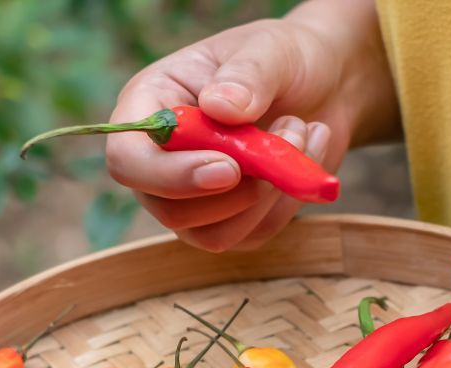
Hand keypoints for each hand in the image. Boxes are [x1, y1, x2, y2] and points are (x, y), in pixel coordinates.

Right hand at [105, 0, 392, 251]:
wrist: (322, 82)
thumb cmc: (283, 57)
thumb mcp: (269, 49)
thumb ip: (247, 75)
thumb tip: (218, 107)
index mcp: (150, 106)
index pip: (128, 160)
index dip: (169, 175)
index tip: (228, 168)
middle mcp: (163, 160)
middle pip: (169, 210)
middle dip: (235, 191)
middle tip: (289, 132)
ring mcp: (194, 198)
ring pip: (213, 234)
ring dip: (267, 195)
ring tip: (300, 131)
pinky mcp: (233, 220)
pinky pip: (252, 235)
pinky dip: (287, 202)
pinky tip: (306, 154)